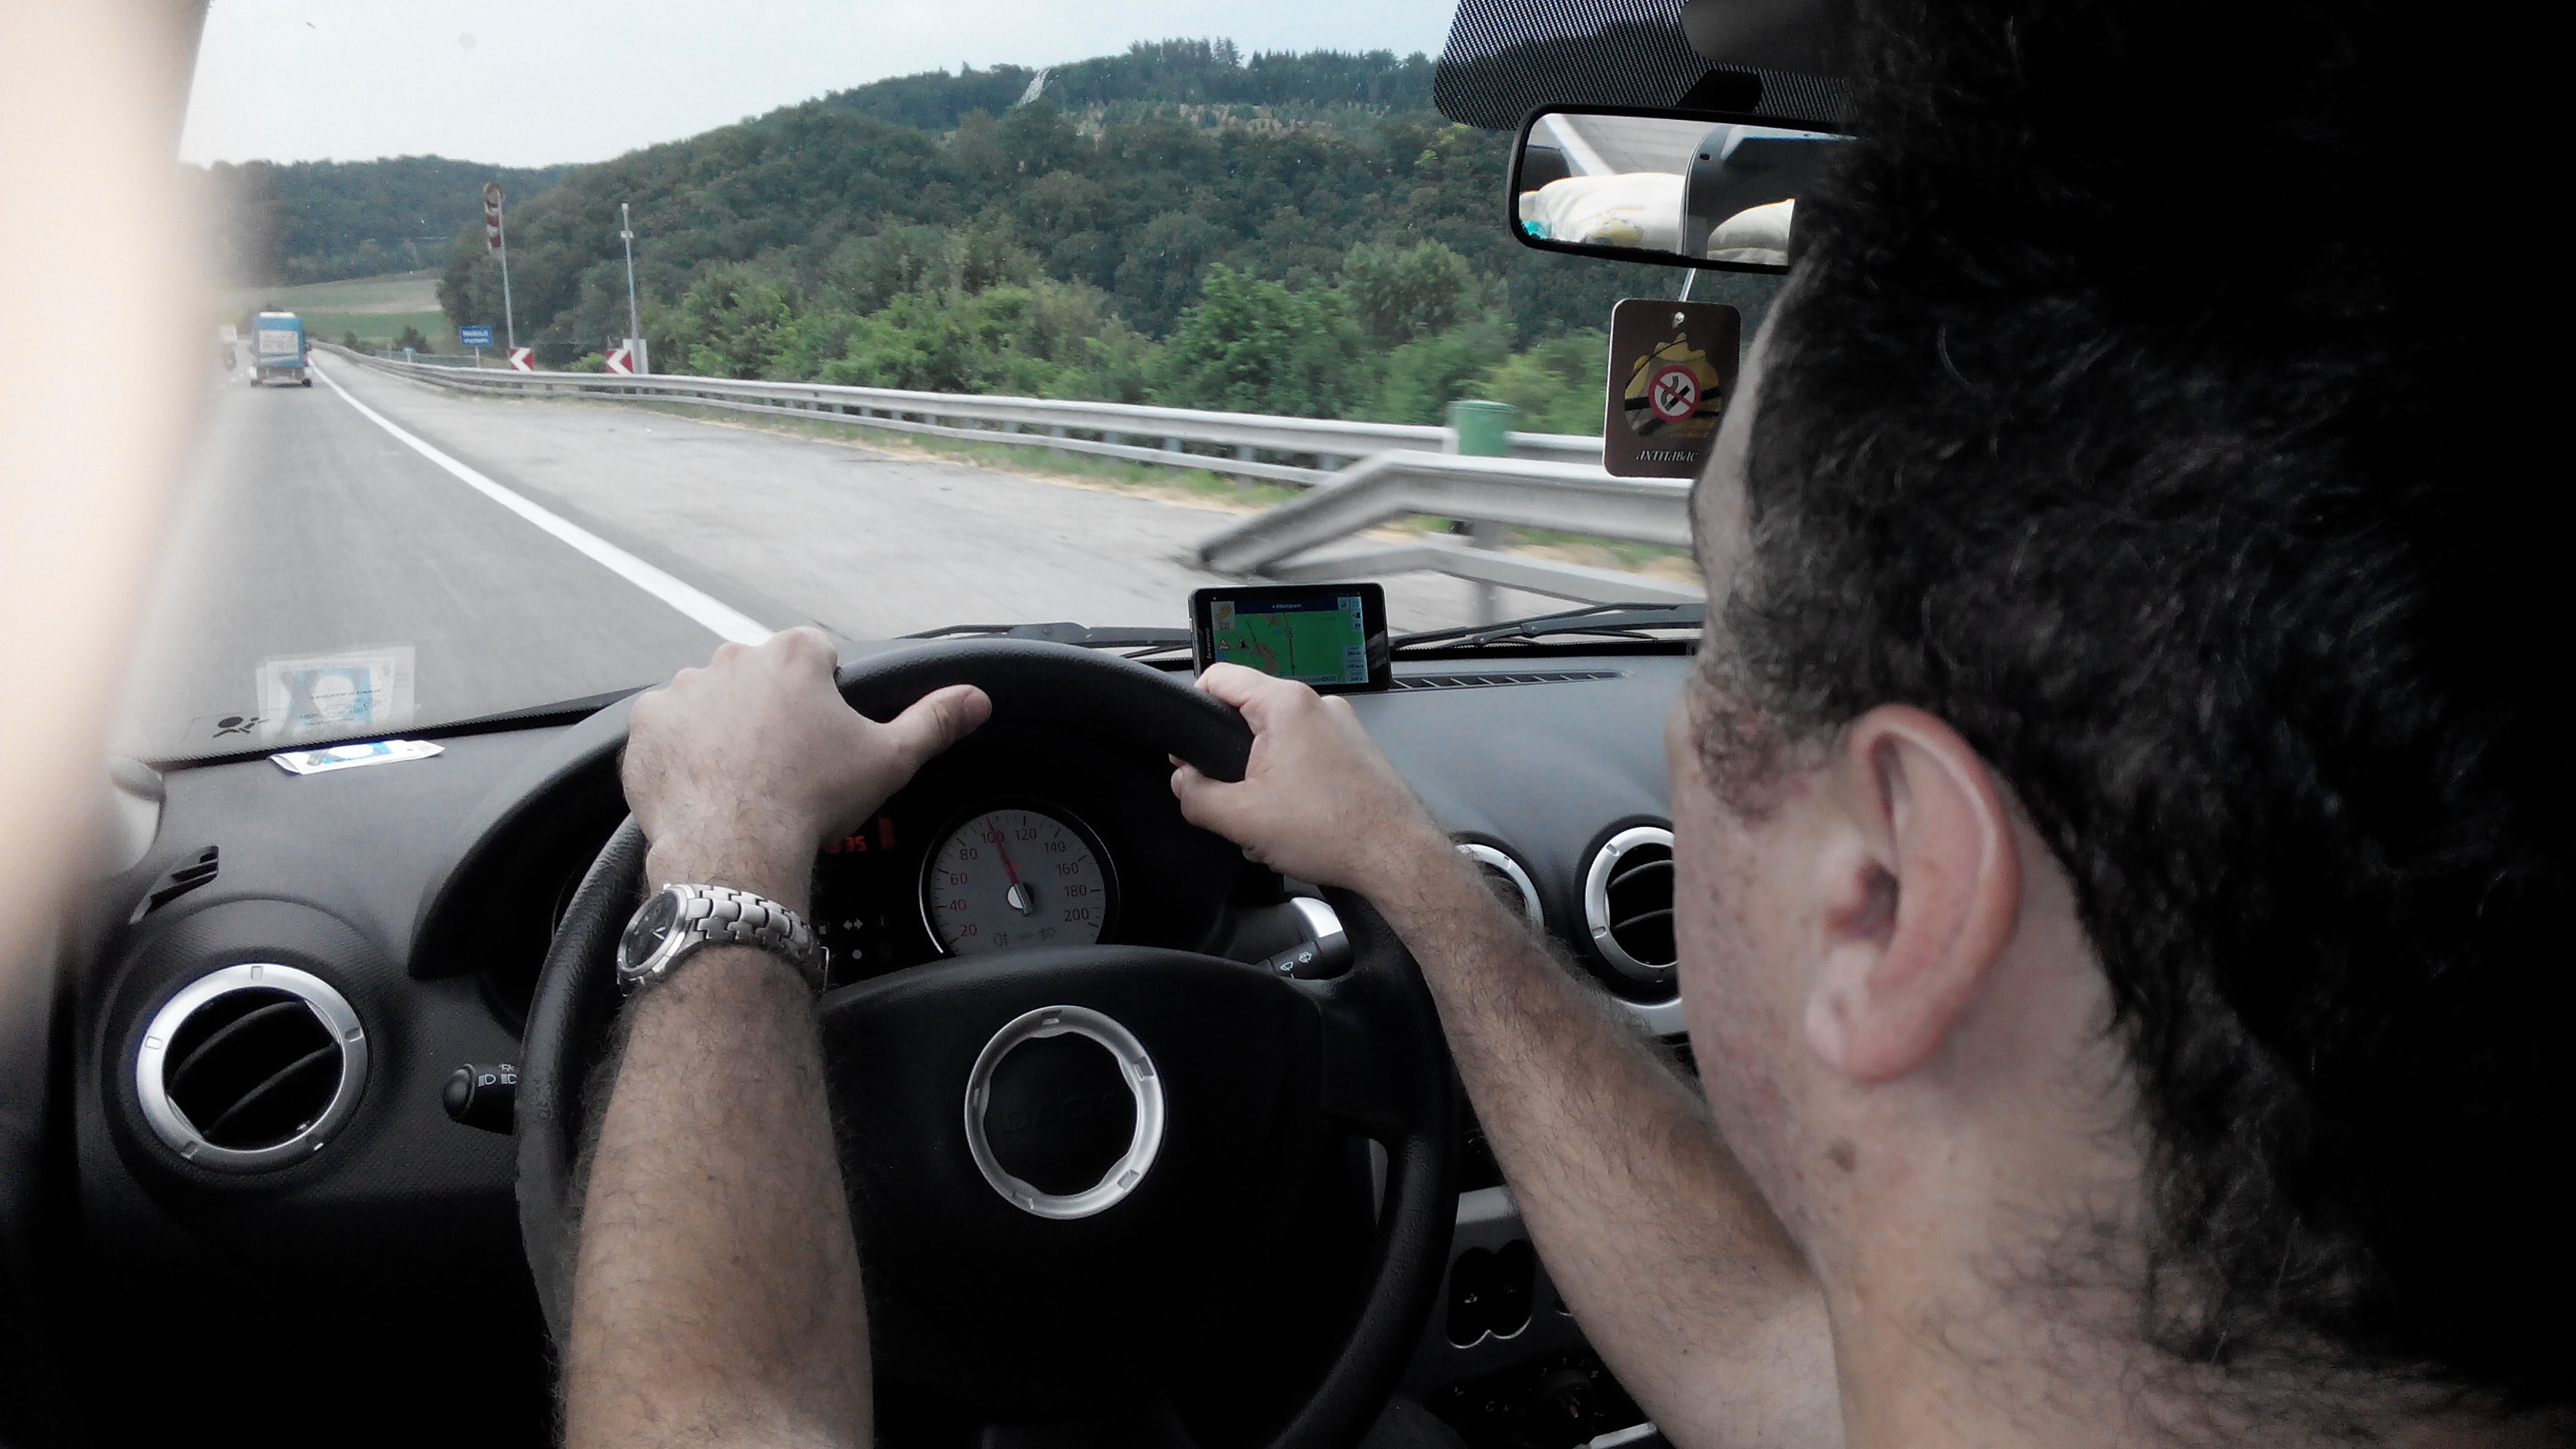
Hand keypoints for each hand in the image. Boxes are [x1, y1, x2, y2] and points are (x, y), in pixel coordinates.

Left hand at [623, 627, 989, 907]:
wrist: (736, 848)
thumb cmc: (811, 801)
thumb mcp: (890, 759)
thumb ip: (935, 720)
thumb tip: (976, 699)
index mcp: (794, 655)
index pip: (817, 656)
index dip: (825, 697)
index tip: (824, 735)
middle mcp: (733, 658)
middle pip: (761, 677)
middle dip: (772, 711)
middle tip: (787, 764)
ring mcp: (683, 689)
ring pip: (711, 701)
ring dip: (724, 728)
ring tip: (744, 779)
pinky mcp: (646, 725)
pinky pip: (666, 731)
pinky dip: (682, 752)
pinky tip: (706, 785)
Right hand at [1171, 663, 1449, 891]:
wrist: (1396, 858)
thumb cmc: (1337, 831)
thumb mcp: (1240, 818)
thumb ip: (1195, 794)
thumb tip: (1183, 782)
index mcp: (1287, 704)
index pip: (1220, 676)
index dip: (1194, 706)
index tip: (1189, 743)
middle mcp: (1318, 706)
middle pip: (1249, 715)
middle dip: (1232, 760)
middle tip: (1230, 798)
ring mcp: (1341, 728)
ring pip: (1278, 743)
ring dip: (1262, 781)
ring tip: (1270, 821)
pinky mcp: (1354, 753)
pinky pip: (1305, 759)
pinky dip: (1291, 787)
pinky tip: (1294, 823)